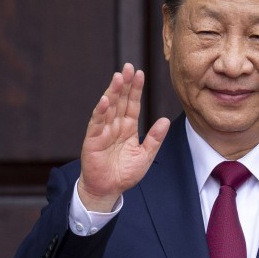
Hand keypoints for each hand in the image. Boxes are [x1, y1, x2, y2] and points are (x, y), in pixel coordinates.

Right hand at [78, 63, 170, 211]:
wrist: (108, 190)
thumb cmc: (125, 174)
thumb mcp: (145, 156)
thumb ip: (154, 138)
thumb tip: (165, 120)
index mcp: (128, 127)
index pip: (132, 104)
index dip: (136, 89)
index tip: (140, 73)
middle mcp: (115, 126)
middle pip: (120, 100)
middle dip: (125, 84)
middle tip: (128, 67)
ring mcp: (103, 131)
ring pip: (108, 108)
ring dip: (112, 92)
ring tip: (118, 78)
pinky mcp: (93, 140)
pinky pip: (97, 123)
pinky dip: (100, 112)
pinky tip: (105, 100)